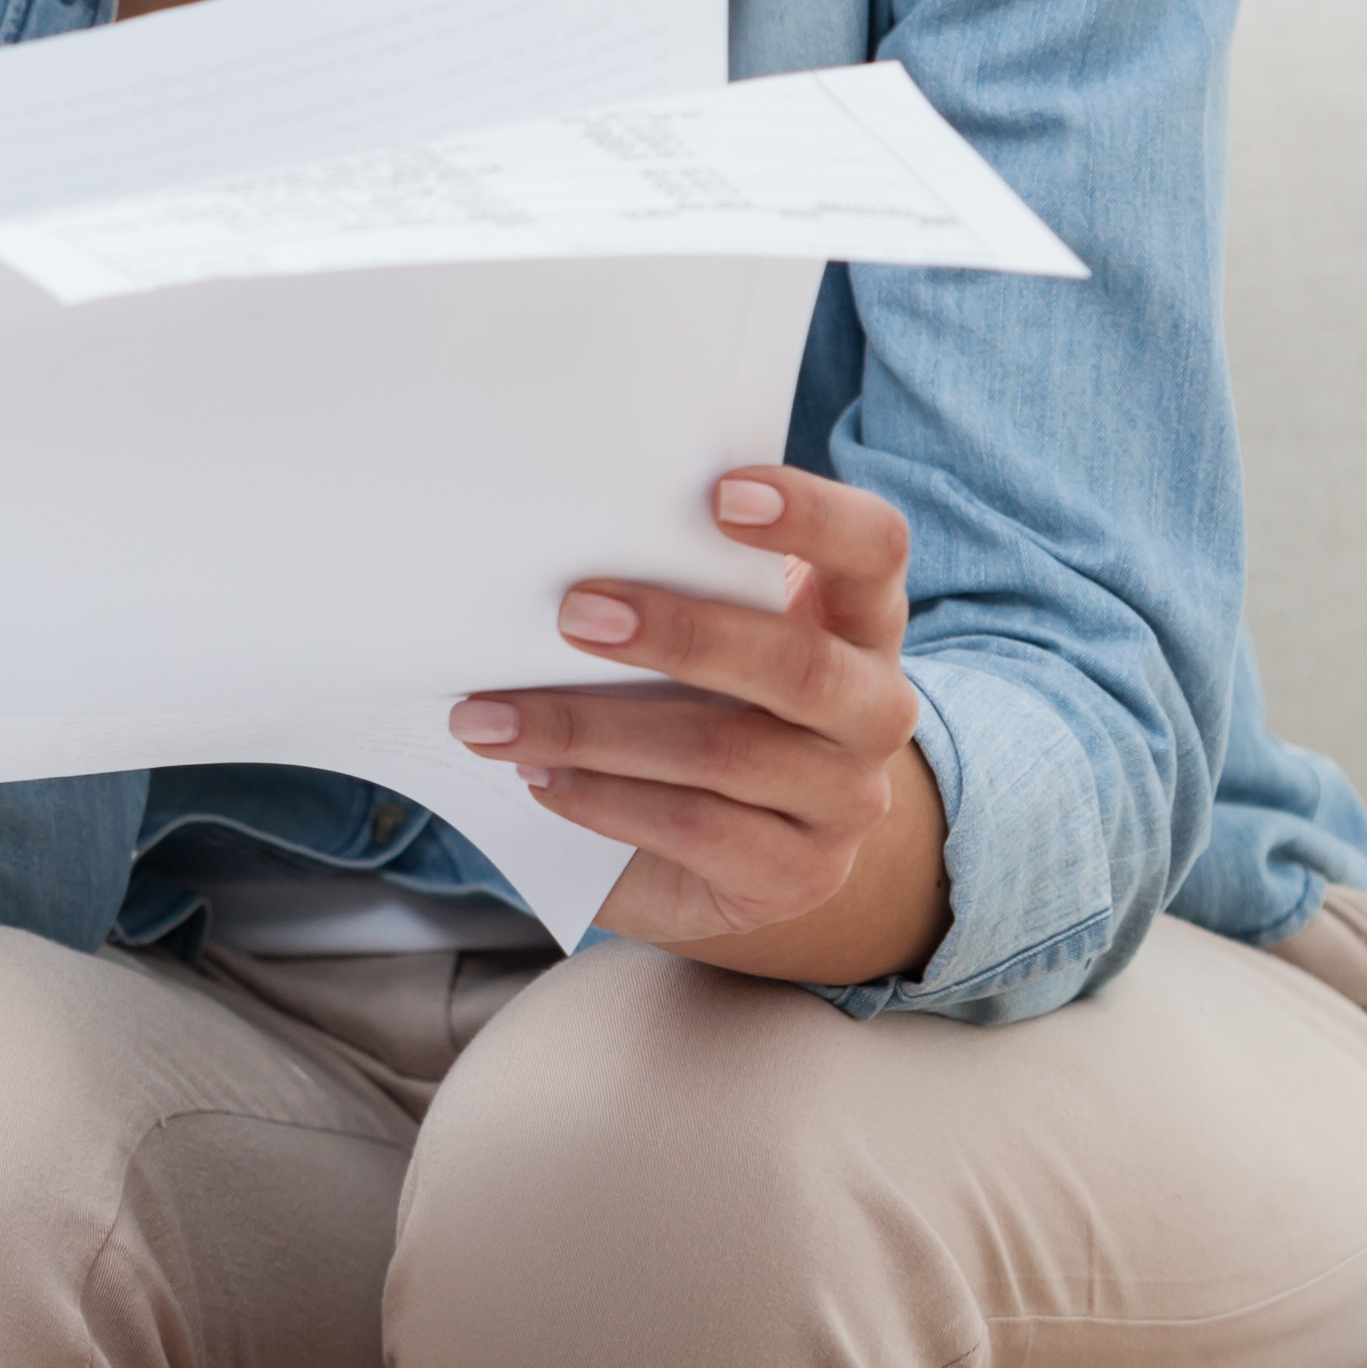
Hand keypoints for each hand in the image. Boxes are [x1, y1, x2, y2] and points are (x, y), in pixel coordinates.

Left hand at [459, 468, 953, 981]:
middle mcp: (873, 706)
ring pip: (724, 753)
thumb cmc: (709, 706)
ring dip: (592, 731)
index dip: (812, 514)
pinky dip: (602, 800)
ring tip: (493, 718)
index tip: (720, 492)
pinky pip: (695, 830)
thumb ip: (677, 589)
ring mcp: (847, 798)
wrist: (746, 849)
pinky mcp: (801, 875)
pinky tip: (539, 779)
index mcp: (859, 619)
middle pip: (799, 663)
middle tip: (572, 613)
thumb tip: (550, 552)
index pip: (872, 548)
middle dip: (680, 634)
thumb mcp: (710, 642)